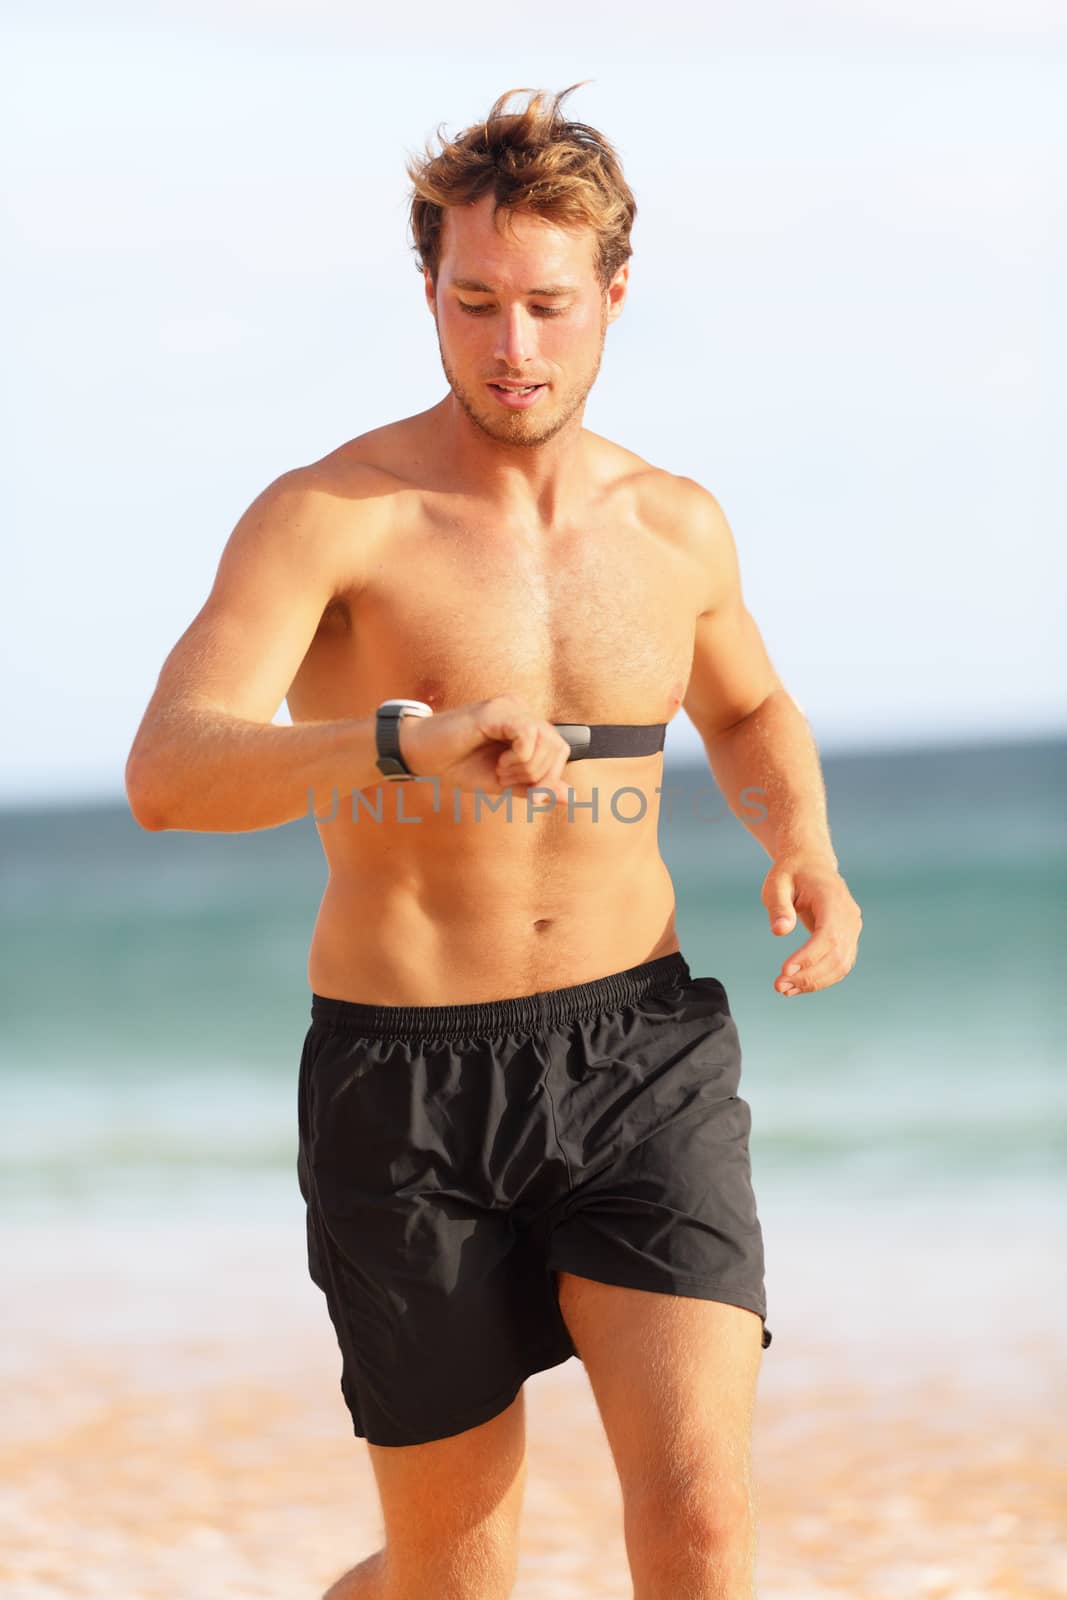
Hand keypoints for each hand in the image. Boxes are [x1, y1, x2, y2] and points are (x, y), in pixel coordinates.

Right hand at [402, 694, 573, 802]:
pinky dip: (520, 757)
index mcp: (526, 725)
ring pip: (546, 740)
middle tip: (507, 778)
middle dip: (538, 775)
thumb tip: (569, 797)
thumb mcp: (504, 783)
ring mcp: (510, 707)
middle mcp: (522, 711)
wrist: (423, 755)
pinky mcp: (496, 710)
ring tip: (501, 770)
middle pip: (559, 747)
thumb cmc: (460, 765)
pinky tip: (500, 763)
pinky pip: (528, 734)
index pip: (561, 751)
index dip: (550, 777)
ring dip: (526, 768)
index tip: (522, 788)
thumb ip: (536, 787)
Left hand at [762, 852, 861, 996]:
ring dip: (814, 982)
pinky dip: (821, 978)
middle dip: (809, 975)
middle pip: (837, 955)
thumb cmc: (791, 872)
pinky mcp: (848, 938)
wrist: (811, 863)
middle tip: (779, 986)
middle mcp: (849, 915)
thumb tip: (780, 931)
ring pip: (841, 965)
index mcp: (833, 898)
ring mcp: (852, 928)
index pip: (828, 934)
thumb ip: (779, 906)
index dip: (809, 956)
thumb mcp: (776, 883)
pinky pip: (840, 964)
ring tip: (784, 989)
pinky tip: (797, 985)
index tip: (785, 970)